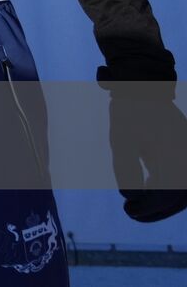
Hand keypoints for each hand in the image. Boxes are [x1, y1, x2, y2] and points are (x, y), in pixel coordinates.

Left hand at [100, 70, 186, 222]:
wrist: (143, 87)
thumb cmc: (130, 112)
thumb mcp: (121, 140)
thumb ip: (126, 169)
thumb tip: (132, 195)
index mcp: (175, 153)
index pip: (168, 192)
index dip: (149, 207)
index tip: (129, 209)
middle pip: (180, 196)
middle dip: (157, 208)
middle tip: (133, 213)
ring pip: (183, 189)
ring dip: (164, 201)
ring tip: (140, 205)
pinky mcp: (185, 148)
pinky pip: (181, 176)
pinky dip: (168, 187)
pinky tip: (148, 187)